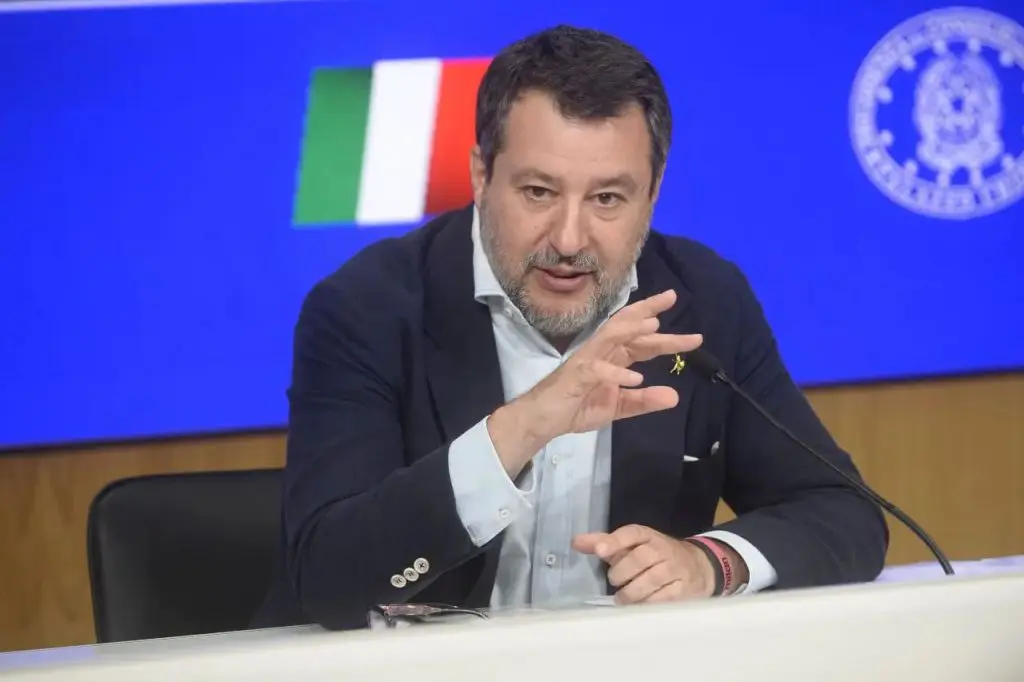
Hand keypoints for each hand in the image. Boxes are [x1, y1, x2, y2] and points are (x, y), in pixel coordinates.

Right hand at [488, 290, 702, 473]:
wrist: (543, 419)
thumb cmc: (577, 406)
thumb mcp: (617, 407)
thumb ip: (643, 401)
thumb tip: (675, 396)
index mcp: (613, 358)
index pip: (641, 341)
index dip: (664, 335)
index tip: (693, 334)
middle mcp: (602, 352)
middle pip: (627, 327)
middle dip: (649, 312)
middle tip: (672, 297)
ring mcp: (588, 361)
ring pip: (610, 337)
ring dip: (631, 330)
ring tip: (653, 326)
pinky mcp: (576, 375)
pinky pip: (598, 370)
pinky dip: (616, 373)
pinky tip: (635, 378)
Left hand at [573, 524, 720, 603]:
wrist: (698, 566)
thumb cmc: (655, 556)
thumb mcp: (631, 546)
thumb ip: (604, 544)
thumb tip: (576, 542)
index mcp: (647, 535)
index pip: (631, 533)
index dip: (615, 541)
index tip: (600, 551)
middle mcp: (663, 549)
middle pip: (639, 559)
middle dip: (621, 573)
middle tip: (616, 582)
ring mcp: (676, 569)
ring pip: (651, 580)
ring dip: (632, 592)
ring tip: (622, 598)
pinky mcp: (684, 589)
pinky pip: (664, 598)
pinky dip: (648, 604)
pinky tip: (640, 606)